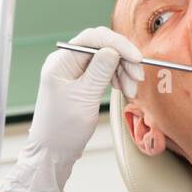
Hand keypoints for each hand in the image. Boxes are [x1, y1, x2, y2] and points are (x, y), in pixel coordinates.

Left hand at [0, 27, 142, 191]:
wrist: (53, 152)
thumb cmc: (63, 129)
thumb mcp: (84, 98)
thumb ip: (99, 71)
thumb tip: (113, 49)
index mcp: (60, 62)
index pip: (92, 38)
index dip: (118, 44)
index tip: (137, 58)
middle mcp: (66, 63)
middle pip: (101, 47)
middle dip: (123, 59)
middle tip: (138, 77)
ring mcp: (74, 72)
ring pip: (105, 60)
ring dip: (123, 71)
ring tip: (132, 90)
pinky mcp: (81, 82)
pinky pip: (103, 72)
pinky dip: (117, 78)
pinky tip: (125, 89)